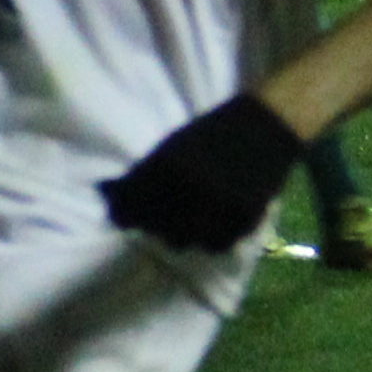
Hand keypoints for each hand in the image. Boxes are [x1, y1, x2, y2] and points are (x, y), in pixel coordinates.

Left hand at [98, 93, 302, 252]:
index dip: (123, 215)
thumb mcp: (171, 147)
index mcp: (169, 169)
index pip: (130, 209)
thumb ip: (141, 174)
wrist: (267, 126)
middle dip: (154, 224)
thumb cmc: (212, 133)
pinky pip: (216, 245)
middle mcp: (193, 191)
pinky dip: (210, 238)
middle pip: (156, 231)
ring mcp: (221, 208)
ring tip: (188, 217)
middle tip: (162, 214)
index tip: (124, 216)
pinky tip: (211, 221)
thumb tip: (105, 193)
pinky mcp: (245, 219)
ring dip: (181, 233)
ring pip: (185, 242)